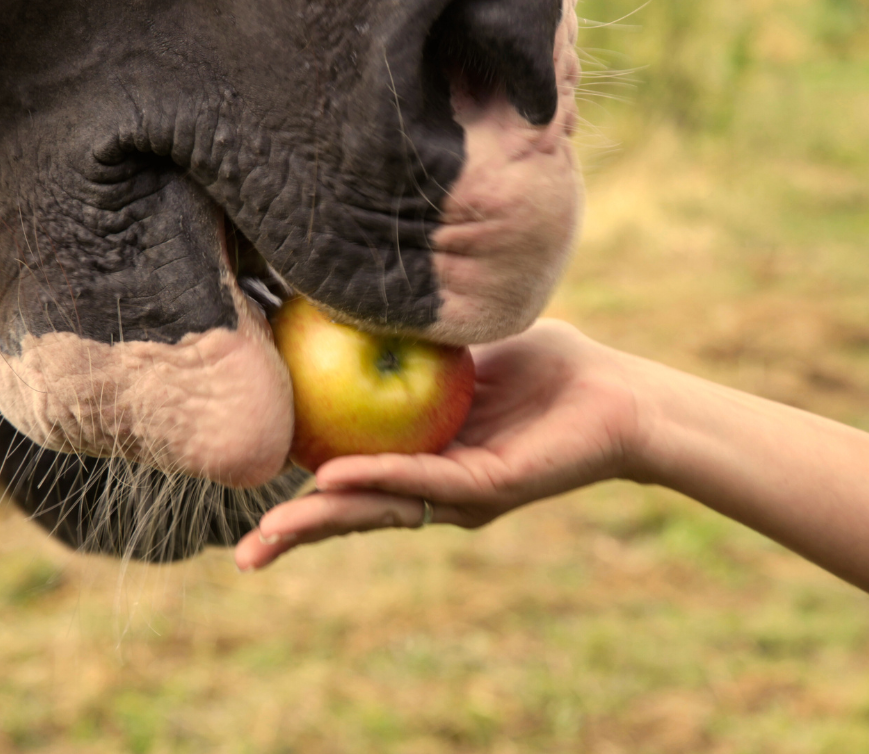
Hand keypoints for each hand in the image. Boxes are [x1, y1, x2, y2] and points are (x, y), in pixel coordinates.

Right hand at [234, 319, 643, 569]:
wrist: (619, 390)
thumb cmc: (549, 368)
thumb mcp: (466, 351)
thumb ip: (414, 348)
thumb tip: (353, 312)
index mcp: (425, 459)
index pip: (353, 484)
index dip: (305, 494)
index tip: (253, 496)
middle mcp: (438, 488)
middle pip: (357, 514)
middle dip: (300, 535)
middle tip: (249, 556)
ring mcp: (462, 493)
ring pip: (381, 510)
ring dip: (324, 522)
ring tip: (270, 537)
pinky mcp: (490, 487)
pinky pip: (424, 481)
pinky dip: (377, 478)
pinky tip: (334, 479)